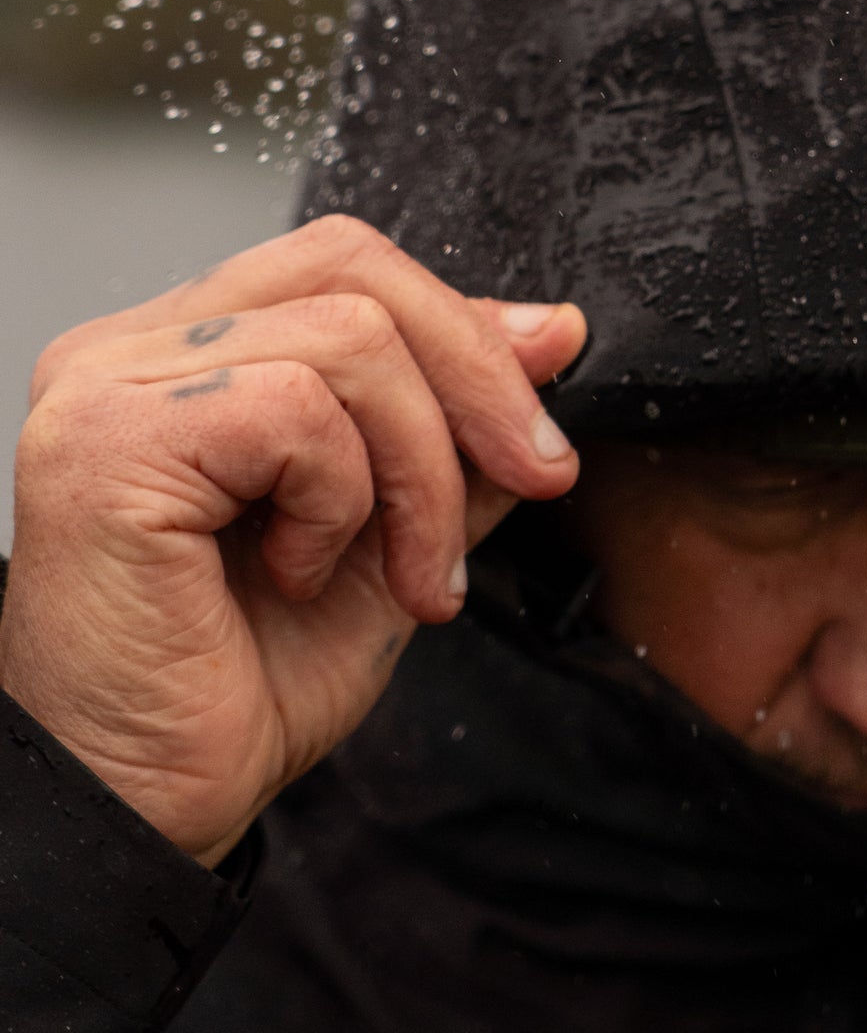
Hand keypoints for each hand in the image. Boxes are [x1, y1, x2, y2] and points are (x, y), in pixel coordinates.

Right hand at [0, 215, 585, 864]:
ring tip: (405, 570)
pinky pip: (297, 411)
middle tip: (538, 475)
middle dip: (477, 376)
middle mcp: (134, 350)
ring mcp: (108, 386)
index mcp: (191, 351)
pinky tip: (299, 572)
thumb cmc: (246, 683)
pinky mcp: (107, 442)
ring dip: (420, 471)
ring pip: (351, 339)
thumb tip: (552, 330)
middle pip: (353, 270)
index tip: (541, 413)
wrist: (152, 809)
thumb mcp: (400, 530)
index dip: (466, 322)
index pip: (347, 265)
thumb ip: (463, 428)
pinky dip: (340, 500)